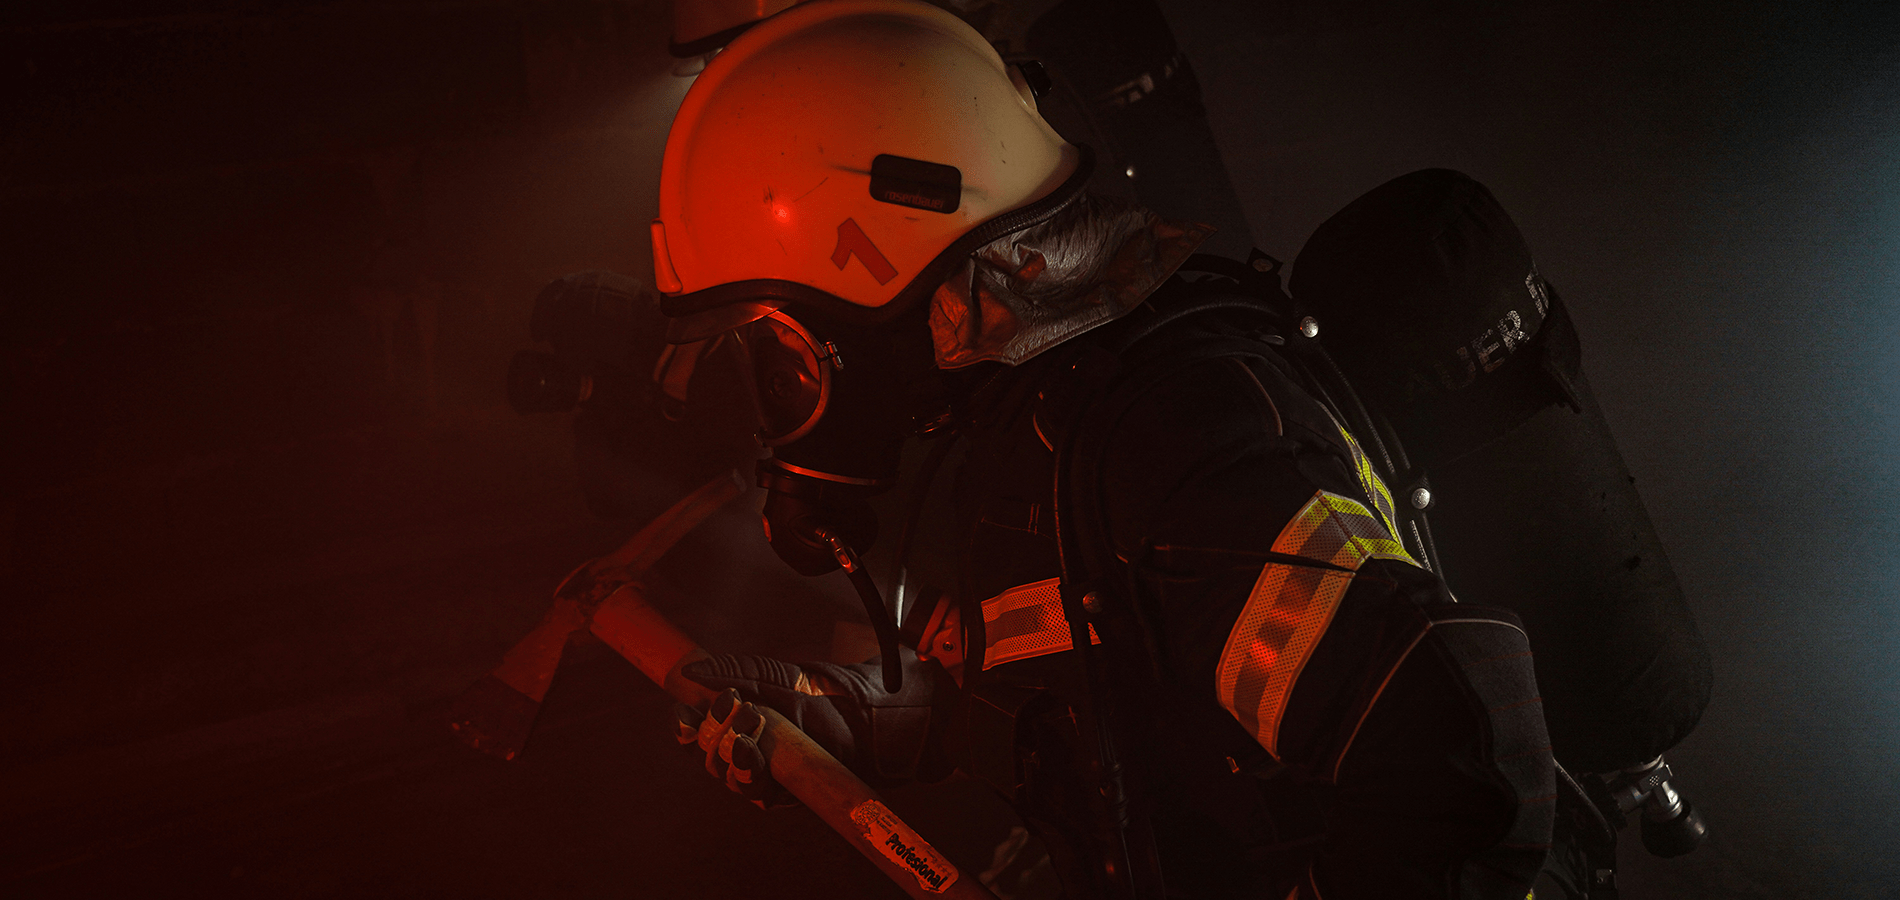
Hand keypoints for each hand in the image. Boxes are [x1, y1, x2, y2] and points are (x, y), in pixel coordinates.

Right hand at [677, 652, 948, 787]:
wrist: (873, 721)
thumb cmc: (829, 697)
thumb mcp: (782, 677)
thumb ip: (738, 672)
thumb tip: (690, 669)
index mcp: (738, 718)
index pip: (694, 727)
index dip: (683, 724)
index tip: (686, 714)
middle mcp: (746, 748)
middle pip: (704, 753)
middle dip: (712, 731)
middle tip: (737, 708)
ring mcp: (763, 774)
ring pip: (725, 774)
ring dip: (728, 751)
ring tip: (748, 729)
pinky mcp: (782, 794)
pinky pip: (752, 791)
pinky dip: (747, 772)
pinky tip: (752, 754)